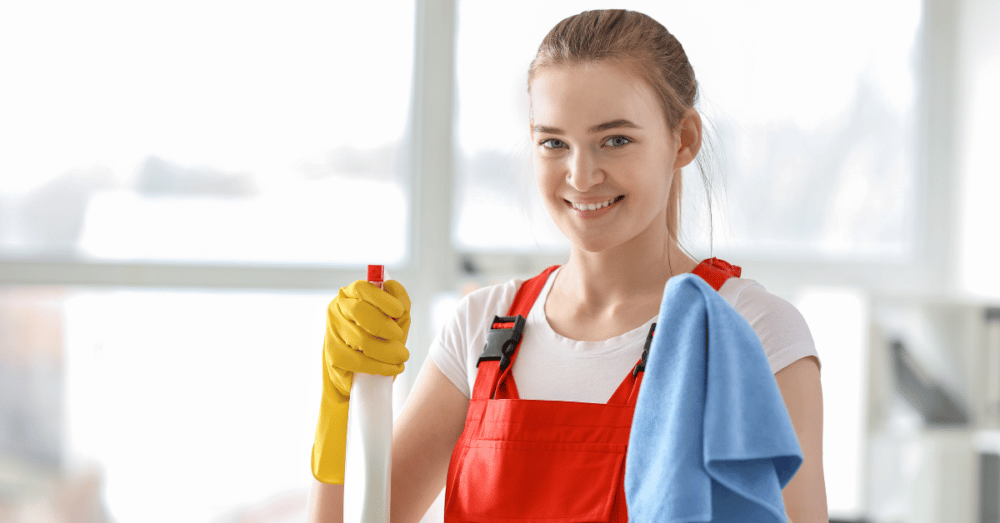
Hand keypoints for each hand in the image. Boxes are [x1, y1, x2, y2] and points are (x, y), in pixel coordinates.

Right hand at [312, 279, 410, 483]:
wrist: (359, 376)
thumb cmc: (379, 342)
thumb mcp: (393, 322)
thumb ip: (398, 309)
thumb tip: (401, 302)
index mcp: (351, 295)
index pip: (363, 287)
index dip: (382, 298)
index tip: (399, 311)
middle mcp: (337, 310)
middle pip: (361, 312)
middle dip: (385, 327)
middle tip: (399, 339)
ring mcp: (332, 332)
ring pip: (361, 339)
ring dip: (386, 350)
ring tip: (401, 358)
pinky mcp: (332, 355)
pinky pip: (357, 360)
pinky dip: (378, 366)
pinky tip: (392, 369)